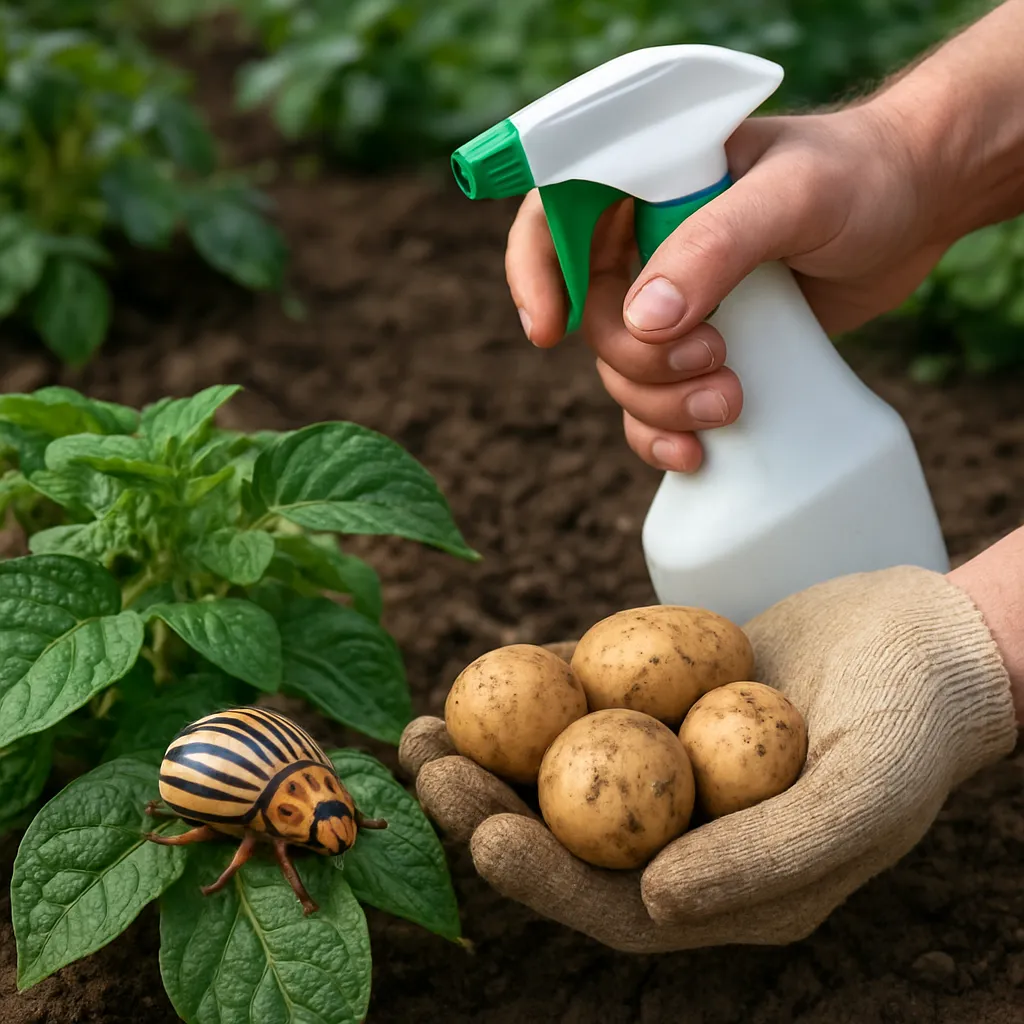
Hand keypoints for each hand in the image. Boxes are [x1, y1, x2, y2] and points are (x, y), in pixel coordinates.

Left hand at [399, 566, 1015, 952]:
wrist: (929, 637)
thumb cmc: (912, 725)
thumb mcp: (860, 798)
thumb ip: (769, 857)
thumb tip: (652, 902)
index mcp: (733, 888)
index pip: (620, 906)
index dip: (547, 879)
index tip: (485, 837)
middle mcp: (691, 834)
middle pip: (572, 835)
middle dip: (491, 809)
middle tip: (425, 769)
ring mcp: (673, 764)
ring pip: (567, 769)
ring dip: (493, 751)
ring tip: (423, 727)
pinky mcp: (665, 702)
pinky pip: (591, 701)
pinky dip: (540, 690)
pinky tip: (488, 671)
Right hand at [505, 100, 945, 472]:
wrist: (917, 209)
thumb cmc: (859, 178)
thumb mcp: (792, 196)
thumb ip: (715, 247)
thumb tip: (643, 319)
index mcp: (645, 183)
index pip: (553, 218)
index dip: (535, 274)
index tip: (547, 332)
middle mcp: (646, 243)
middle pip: (592, 318)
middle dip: (639, 359)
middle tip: (712, 360)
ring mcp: (675, 301)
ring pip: (621, 371)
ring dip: (659, 404)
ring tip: (728, 403)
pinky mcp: (703, 347)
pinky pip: (654, 404)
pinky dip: (663, 436)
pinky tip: (696, 456)